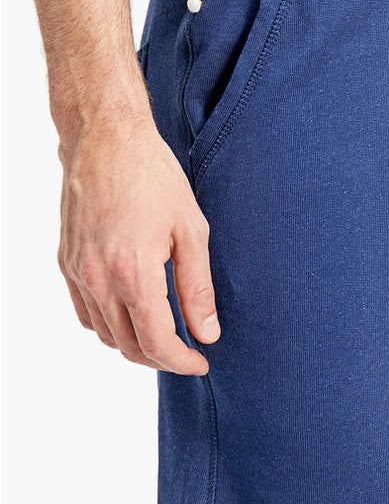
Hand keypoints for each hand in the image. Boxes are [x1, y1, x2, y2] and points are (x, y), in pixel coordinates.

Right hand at [56, 110, 219, 374]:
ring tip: (164, 333)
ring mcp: (76, 272)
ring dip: (134, 343)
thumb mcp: (191, 230)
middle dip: (160, 358)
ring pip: (104, 334)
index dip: (181, 361)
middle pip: (127, 346)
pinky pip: (85, 312)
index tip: (201, 362)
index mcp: (134, 272)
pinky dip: (109, 325)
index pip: (156, 341)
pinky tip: (132, 312)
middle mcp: (98, 279)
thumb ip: (198, 288)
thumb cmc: (154, 177)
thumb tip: (207, 332)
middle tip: (187, 351)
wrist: (106, 141)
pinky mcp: (65, 262)